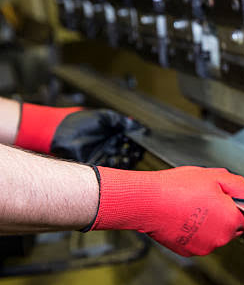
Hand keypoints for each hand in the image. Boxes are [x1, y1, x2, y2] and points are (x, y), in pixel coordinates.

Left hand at [15, 103, 143, 167]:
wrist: (61, 131)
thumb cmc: (79, 121)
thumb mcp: (104, 117)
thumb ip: (121, 120)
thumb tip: (137, 124)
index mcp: (114, 134)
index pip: (130, 141)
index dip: (137, 142)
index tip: (141, 142)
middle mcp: (110, 146)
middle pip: (128, 152)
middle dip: (134, 153)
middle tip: (136, 151)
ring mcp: (104, 155)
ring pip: (121, 161)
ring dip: (127, 160)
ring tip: (129, 157)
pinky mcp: (97, 163)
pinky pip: (110, 168)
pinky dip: (116, 166)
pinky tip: (120, 161)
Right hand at [88, 166, 243, 256]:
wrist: (147, 202)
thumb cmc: (178, 188)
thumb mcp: (215, 177)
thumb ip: (239, 186)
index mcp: (231, 220)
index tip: (237, 202)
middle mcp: (221, 238)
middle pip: (235, 228)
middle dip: (227, 215)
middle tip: (209, 199)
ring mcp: (205, 247)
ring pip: (217, 235)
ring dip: (212, 224)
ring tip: (193, 207)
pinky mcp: (189, 251)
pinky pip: (201, 241)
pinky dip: (197, 232)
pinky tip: (184, 217)